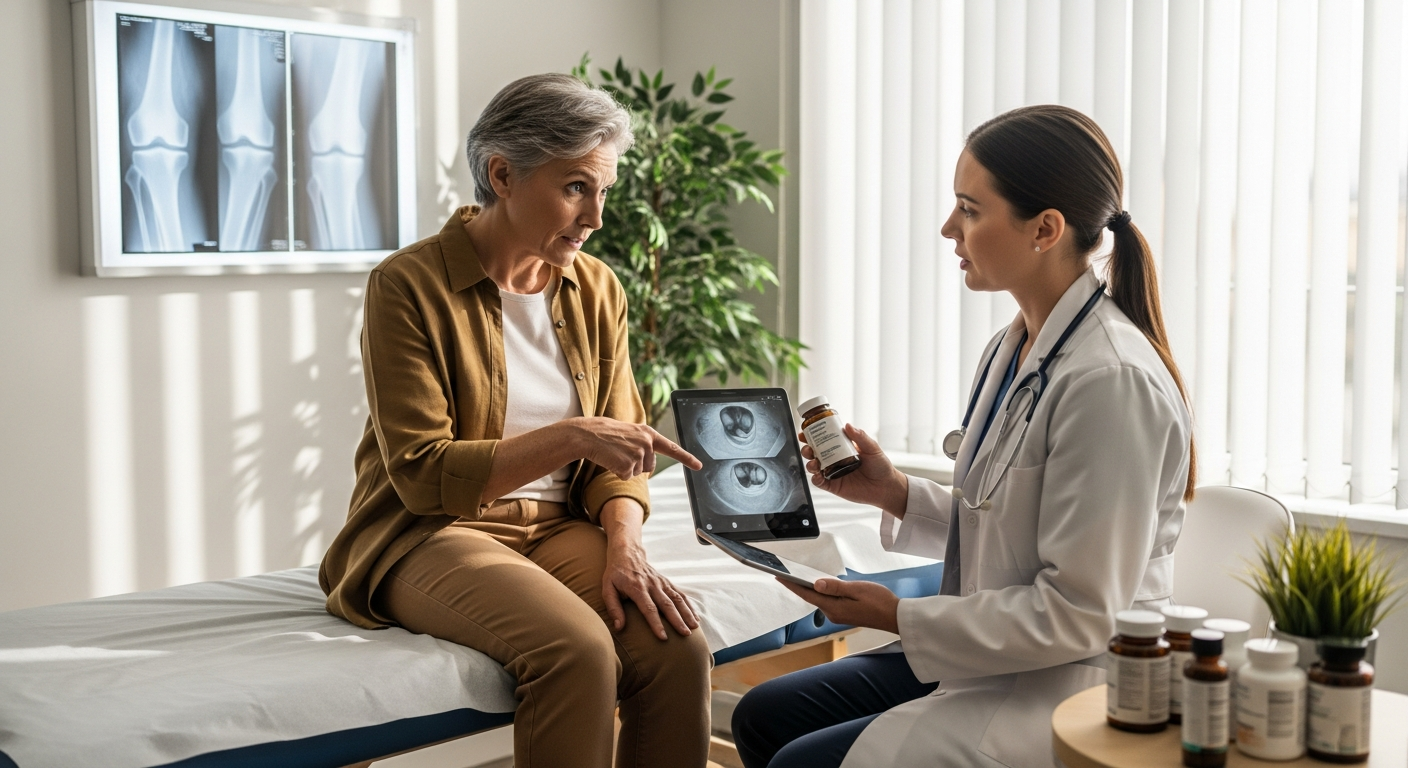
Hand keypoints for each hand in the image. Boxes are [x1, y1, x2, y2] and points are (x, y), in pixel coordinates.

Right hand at [574, 417, 701, 479]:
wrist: (587, 434)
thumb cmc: (606, 434)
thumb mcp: (630, 433)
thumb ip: (644, 444)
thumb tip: (650, 464)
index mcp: (648, 433)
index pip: (672, 448)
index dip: (687, 458)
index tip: (699, 466)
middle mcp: (647, 443)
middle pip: (649, 466)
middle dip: (636, 464)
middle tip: (621, 452)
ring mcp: (638, 454)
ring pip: (638, 473)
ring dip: (625, 467)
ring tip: (614, 453)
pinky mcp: (628, 465)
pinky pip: (627, 476)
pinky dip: (617, 472)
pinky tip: (610, 460)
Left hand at [602, 538, 699, 639]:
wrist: (627, 552)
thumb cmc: (615, 573)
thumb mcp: (607, 588)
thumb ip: (613, 608)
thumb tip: (619, 627)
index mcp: (637, 588)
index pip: (649, 608)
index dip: (656, 623)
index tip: (663, 637)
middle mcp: (652, 585)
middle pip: (667, 605)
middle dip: (677, 620)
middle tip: (685, 635)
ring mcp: (661, 582)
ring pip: (677, 598)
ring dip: (687, 613)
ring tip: (694, 627)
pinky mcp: (666, 582)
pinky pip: (680, 593)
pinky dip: (689, 605)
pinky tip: (695, 616)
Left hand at [778, 577, 899, 633]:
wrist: (895, 616)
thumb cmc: (880, 602)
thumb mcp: (857, 589)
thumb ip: (835, 587)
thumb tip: (816, 583)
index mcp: (833, 608)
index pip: (807, 594)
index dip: (792, 585)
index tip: (779, 577)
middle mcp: (833, 613)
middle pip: (811, 597)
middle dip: (797, 586)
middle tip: (784, 574)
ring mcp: (838, 614)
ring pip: (819, 599)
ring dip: (809, 589)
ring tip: (797, 577)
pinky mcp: (844, 613)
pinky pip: (827, 601)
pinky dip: (821, 593)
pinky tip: (819, 586)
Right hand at [800, 423, 907, 515]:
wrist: (886, 487)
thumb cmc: (881, 466)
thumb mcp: (872, 448)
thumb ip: (860, 437)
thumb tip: (848, 425)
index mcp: (842, 448)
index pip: (823, 439)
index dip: (812, 435)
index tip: (805, 432)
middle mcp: (835, 459)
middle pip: (814, 452)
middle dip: (807, 448)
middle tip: (807, 447)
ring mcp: (833, 472)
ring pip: (814, 466)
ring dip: (809, 463)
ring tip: (814, 462)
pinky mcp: (833, 486)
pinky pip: (819, 482)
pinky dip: (815, 478)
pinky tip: (818, 475)